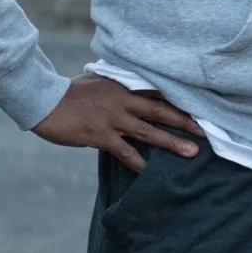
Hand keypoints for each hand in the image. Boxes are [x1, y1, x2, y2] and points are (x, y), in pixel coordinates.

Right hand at [32, 74, 203, 171]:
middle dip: (185, 121)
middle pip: (162, 111)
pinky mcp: (100, 135)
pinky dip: (138, 162)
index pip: (159, 92)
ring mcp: (113, 118)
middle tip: (206, 131)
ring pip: (149, 131)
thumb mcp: (100, 80)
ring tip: (192, 152)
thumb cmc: (71, 92)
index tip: (201, 107)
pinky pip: (125, 151)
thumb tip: (136, 90)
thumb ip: (120, 85)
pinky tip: (151, 171)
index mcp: (124, 86)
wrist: (45, 100)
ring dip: (172, 143)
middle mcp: (123, 101)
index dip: (180, 100)